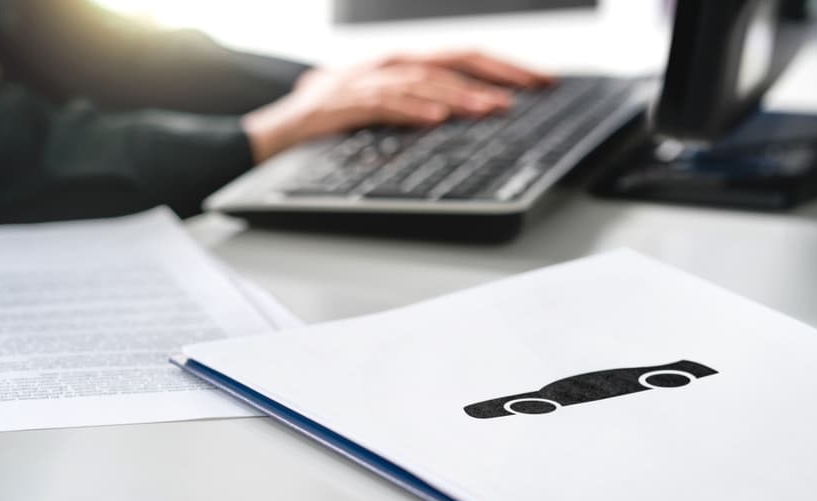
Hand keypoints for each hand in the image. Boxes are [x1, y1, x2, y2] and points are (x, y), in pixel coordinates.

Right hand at [242, 51, 553, 162]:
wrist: (276, 127)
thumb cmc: (332, 118)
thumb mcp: (383, 106)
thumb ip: (420, 104)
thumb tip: (465, 112)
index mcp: (403, 65)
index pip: (463, 57)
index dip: (504, 67)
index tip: (540, 81)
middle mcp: (389, 65)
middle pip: (453, 59)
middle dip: (497, 72)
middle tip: (532, 88)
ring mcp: (366, 81)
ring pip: (424, 80)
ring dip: (461, 94)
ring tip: (491, 109)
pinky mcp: (345, 103)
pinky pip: (384, 103)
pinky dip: (412, 109)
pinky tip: (436, 117)